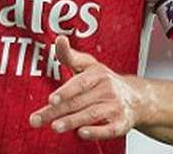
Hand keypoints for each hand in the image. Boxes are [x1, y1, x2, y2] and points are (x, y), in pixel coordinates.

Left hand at [28, 35, 144, 140]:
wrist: (136, 98)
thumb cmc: (103, 81)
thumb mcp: (88, 65)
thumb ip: (69, 55)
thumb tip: (59, 38)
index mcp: (97, 74)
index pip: (79, 83)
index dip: (65, 92)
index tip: (51, 100)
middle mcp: (107, 89)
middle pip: (78, 102)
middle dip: (56, 112)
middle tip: (37, 120)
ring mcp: (115, 106)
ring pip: (91, 115)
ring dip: (72, 122)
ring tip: (55, 127)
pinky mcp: (121, 123)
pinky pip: (109, 129)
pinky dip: (96, 132)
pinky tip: (82, 133)